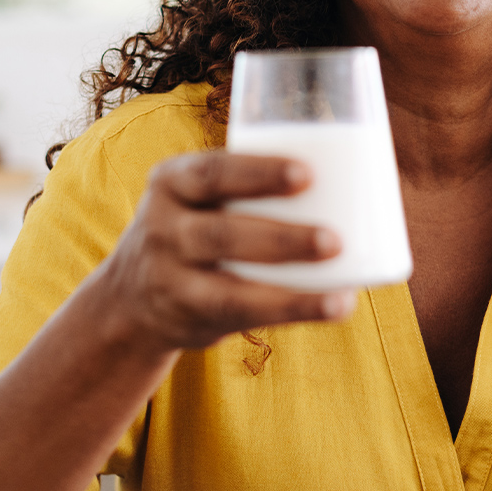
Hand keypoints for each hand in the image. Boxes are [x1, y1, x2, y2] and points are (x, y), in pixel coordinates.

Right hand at [88, 150, 355, 356]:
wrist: (131, 293)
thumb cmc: (198, 226)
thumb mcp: (201, 195)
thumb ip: (252, 184)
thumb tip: (360, 172)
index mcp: (173, 181)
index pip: (212, 172)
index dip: (258, 173)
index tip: (307, 173)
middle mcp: (164, 228)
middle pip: (223, 234)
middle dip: (282, 239)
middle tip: (335, 239)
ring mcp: (171, 278)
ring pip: (231, 289)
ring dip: (291, 291)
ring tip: (341, 290)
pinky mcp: (188, 317)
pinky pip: (241, 318)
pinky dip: (291, 313)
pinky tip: (332, 308)